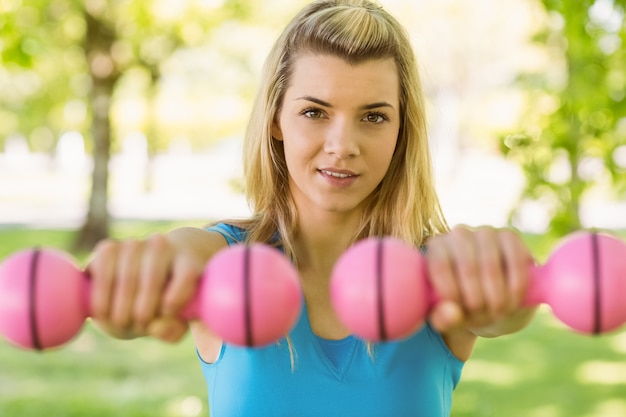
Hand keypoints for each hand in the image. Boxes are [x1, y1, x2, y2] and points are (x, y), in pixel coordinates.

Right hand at [86, 233, 205, 342]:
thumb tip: (159, 329)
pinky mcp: (109, 248)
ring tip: (121, 324)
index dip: (177, 297)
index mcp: (188, 260)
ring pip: (127, 278)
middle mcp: (161, 246)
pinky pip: (103, 270)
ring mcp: (134, 244)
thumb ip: (172, 329)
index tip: (167, 315)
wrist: (138, 281)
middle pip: (153, 278)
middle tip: (139, 328)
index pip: (187, 274)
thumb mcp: (173, 320)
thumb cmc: (163, 303)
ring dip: (121, 306)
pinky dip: (101, 295)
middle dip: (144, 311)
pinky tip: (102, 313)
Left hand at [425, 225, 534, 334]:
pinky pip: (515, 261)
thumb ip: (444, 319)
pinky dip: (516, 286)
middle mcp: (458, 235)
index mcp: (436, 249)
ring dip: (496, 296)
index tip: (460, 313)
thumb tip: (451, 313)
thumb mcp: (450, 320)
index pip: (440, 265)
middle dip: (476, 300)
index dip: (451, 292)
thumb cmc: (464, 309)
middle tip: (482, 316)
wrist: (496, 303)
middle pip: (467, 267)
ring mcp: (485, 233)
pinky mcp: (510, 237)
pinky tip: (513, 300)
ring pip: (490, 265)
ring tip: (497, 312)